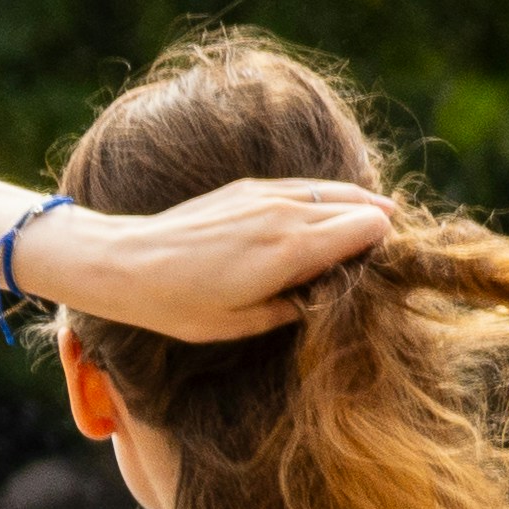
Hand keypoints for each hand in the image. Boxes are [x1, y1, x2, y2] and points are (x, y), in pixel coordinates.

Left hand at [26, 175, 394, 342]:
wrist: (125, 264)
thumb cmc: (181, 304)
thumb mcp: (246, 322)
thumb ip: (298, 306)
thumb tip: (327, 294)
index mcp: (293, 248)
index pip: (372, 227)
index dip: (383, 248)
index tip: (376, 270)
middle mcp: (285, 212)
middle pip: (362, 206)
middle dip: (376, 229)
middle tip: (378, 256)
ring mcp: (265, 194)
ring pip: (336, 190)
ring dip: (356, 207)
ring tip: (371, 228)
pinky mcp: (246, 187)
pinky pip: (304, 186)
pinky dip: (325, 198)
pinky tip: (327, 215)